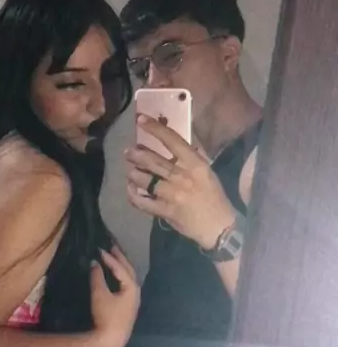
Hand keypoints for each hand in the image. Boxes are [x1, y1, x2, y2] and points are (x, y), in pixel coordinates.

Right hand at [90, 247, 139, 346]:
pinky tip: (116, 275)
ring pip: (129, 277)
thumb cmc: (106, 316)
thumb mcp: (99, 294)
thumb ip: (97, 276)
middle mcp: (136, 291)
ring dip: (122, 266)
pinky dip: (121, 275)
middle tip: (112, 246)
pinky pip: (127, 284)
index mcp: (131, 287)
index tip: (99, 249)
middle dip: (121, 258)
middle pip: (129, 270)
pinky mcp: (128, 306)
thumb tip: (94, 262)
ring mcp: (133, 299)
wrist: (110, 341)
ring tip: (114, 256)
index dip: (110, 258)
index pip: (121, 267)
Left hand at [126, 116, 235, 250]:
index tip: (141, 120)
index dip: (155, 129)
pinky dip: (133, 194)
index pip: (172, 140)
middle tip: (128, 151)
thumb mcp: (207, 172)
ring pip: (144, 179)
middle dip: (136, 154)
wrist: (219, 226)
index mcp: (194, 164)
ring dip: (133, 173)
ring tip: (130, 170)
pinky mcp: (164, 211)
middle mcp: (181, 176)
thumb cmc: (214, 196)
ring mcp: (171, 194)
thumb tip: (178, 143)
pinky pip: (142, 201)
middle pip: (152, 160)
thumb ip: (192, 158)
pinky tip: (131, 189)